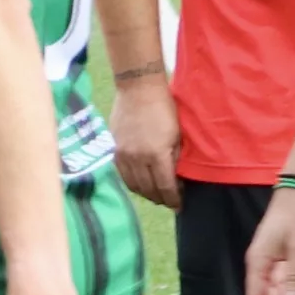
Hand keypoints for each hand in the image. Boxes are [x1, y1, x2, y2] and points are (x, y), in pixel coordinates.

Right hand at [107, 70, 179, 208]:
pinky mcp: (114, 150)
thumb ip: (175, 159)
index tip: (180, 205)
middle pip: (148, 190)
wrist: (138, 89)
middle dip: (160, 199)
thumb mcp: (178, 135)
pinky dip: (132, 183)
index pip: (165, 187)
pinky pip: (122, 174)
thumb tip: (175, 178)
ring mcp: (123, 155)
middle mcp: (137, 158)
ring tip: (155, 195)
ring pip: (133, 185)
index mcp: (156, 155)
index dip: (173, 199)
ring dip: (146, 193)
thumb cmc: (164, 108)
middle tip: (169, 202)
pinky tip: (140, 183)